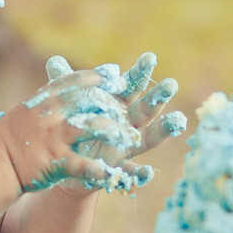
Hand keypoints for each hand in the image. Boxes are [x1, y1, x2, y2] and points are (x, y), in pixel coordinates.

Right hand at [0, 60, 153, 193]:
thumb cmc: (14, 136)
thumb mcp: (30, 107)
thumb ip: (51, 93)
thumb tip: (63, 71)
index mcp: (46, 99)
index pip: (78, 80)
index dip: (100, 78)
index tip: (116, 77)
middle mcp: (52, 114)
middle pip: (91, 99)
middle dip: (113, 105)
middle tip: (128, 112)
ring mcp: (55, 137)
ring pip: (93, 127)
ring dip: (115, 132)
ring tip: (130, 139)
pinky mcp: (57, 162)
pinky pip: (85, 164)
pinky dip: (101, 170)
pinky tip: (114, 173)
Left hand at [43, 52, 186, 193]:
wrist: (68, 162)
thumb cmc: (76, 127)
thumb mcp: (71, 106)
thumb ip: (66, 85)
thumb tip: (54, 60)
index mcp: (117, 105)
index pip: (131, 85)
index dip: (140, 72)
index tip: (150, 58)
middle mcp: (127, 124)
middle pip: (146, 107)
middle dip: (159, 96)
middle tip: (171, 84)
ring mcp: (127, 147)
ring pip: (150, 137)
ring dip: (164, 129)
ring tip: (178, 120)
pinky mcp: (119, 170)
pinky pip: (132, 173)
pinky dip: (141, 174)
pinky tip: (149, 173)